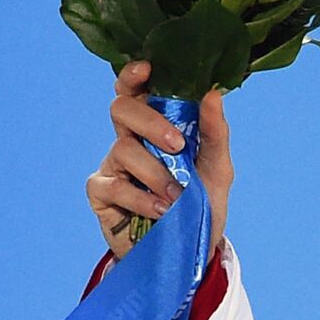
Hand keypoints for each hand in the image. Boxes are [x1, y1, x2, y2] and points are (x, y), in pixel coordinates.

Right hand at [86, 61, 232, 261]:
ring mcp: (112, 166)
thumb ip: (215, 133)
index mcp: (154, 127)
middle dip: (150, 123)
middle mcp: (129, 140)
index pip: (134, 92)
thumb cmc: (201, 203)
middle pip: (121, 110)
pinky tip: (160, 210)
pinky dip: (141, 197)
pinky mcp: (101, 193)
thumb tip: (214, 93)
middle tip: (177, 146)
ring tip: (177, 196)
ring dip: (156, 173)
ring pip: (123, 149)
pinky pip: (114, 184)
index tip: (146, 68)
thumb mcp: (218, 169)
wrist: (192, 252)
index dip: (132, 76)